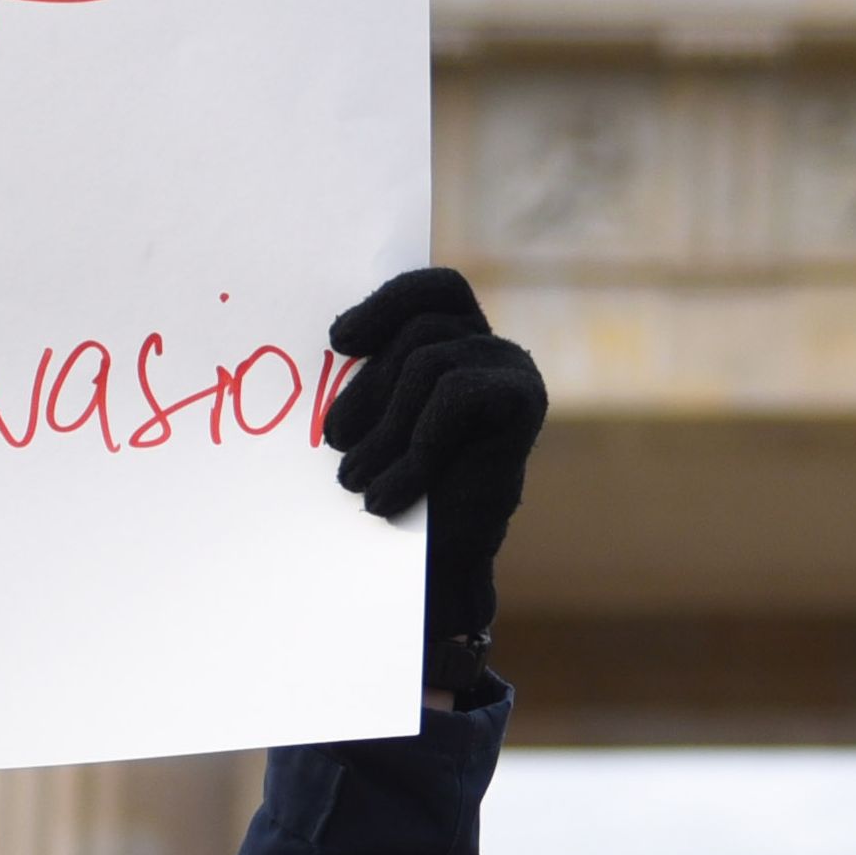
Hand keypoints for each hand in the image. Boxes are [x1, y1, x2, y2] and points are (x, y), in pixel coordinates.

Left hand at [323, 268, 545, 688]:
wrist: (447, 563)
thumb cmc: (406, 489)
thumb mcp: (380, 422)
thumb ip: (373, 377)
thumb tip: (329, 343)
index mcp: (460, 339)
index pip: (430, 290)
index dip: (384, 303)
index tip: (336, 342)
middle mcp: (493, 347)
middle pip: (418, 331)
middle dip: (366, 391)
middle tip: (333, 445)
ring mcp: (514, 369)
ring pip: (428, 363)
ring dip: (384, 431)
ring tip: (356, 482)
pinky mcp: (526, 400)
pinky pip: (454, 393)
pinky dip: (417, 444)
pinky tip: (394, 490)